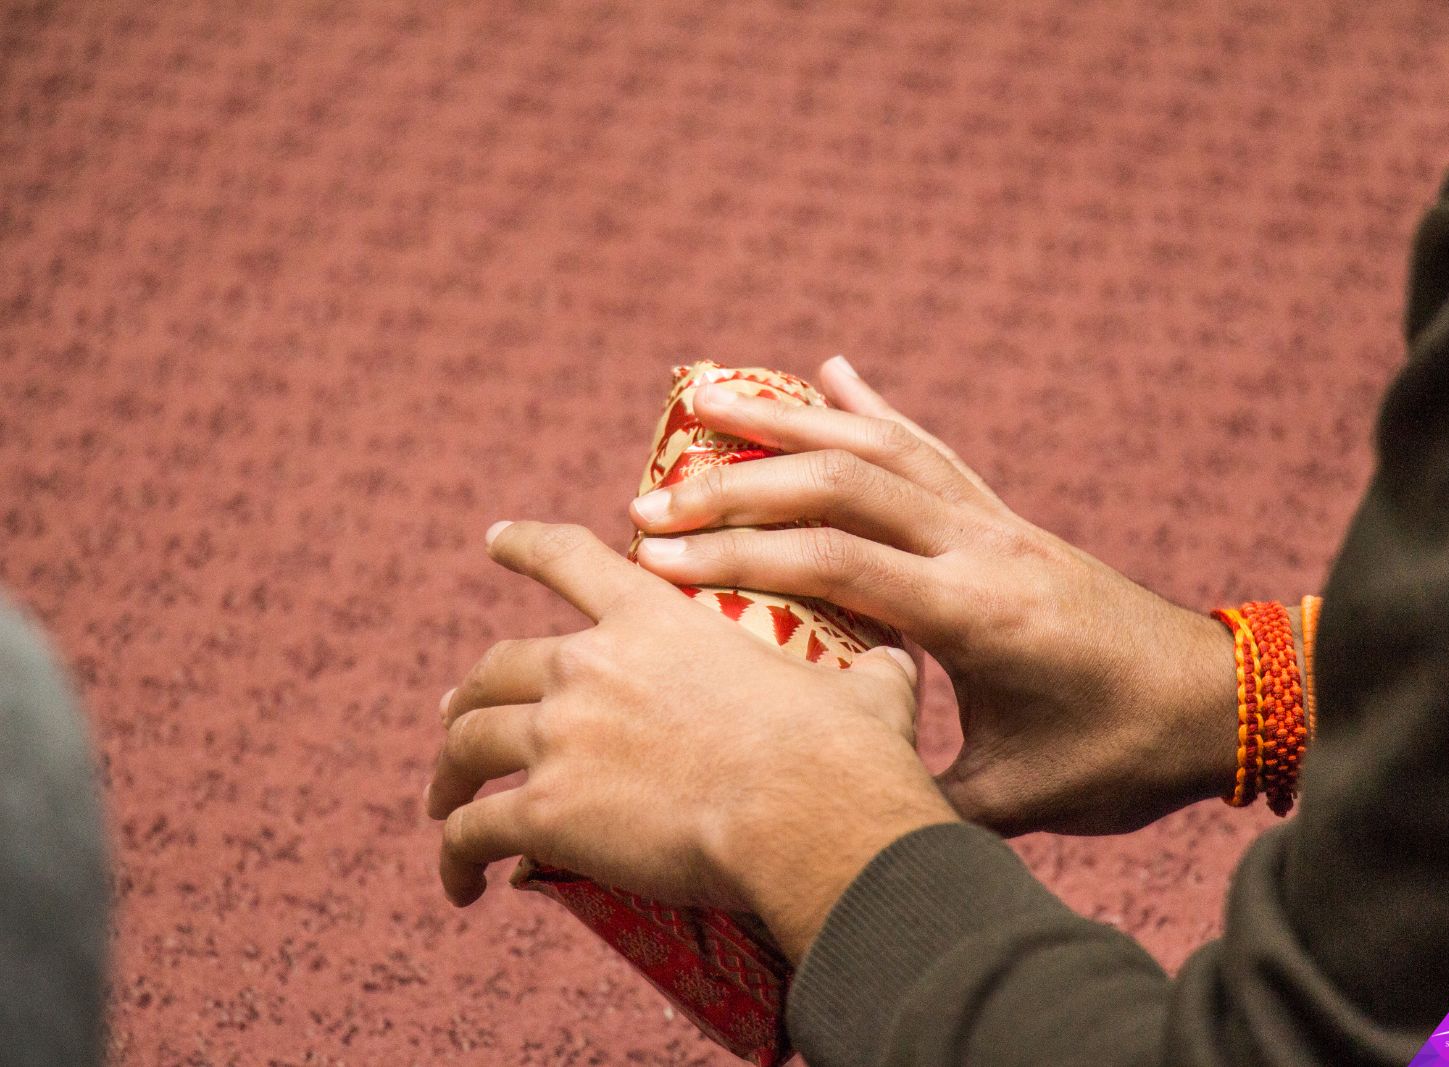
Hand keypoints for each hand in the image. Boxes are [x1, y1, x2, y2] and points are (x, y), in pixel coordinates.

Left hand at [426, 519, 957, 961]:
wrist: (808, 815)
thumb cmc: (842, 751)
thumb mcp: (862, 687)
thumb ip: (867, 667)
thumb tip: (900, 661)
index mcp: (653, 620)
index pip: (566, 557)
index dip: (522, 544)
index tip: (492, 539)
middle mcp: (590, 666)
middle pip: (495, 665)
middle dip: (468, 693)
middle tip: (457, 714)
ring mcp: (561, 735)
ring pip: (468, 743)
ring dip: (448, 772)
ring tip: (443, 802)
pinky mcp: (548, 810)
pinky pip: (475, 830)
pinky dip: (456, 855)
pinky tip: (459, 881)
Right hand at [627, 356, 1240, 835]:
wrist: (1219, 700)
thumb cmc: (1121, 756)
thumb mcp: (1017, 799)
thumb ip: (920, 797)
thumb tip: (825, 807)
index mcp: (977, 614)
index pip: (836, 566)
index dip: (739, 557)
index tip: (655, 558)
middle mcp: (982, 546)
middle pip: (843, 487)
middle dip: (738, 485)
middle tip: (652, 494)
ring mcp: (996, 522)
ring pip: (881, 448)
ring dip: (789, 421)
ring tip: (708, 400)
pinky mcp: (1006, 518)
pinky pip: (930, 449)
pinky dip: (874, 409)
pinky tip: (832, 374)